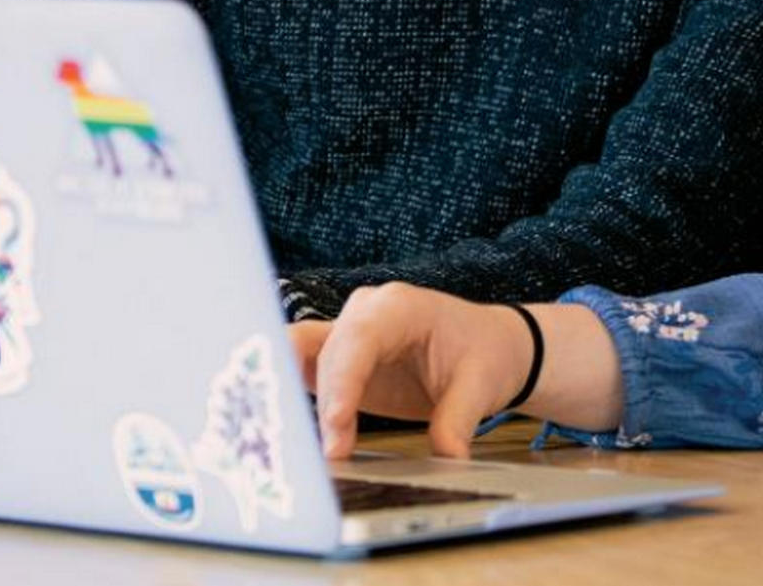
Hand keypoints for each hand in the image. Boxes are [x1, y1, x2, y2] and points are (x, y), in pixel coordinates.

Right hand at [288, 282, 536, 460]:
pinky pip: (298, 369)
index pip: (360, 339)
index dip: (342, 381)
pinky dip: (284, 395)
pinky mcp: (338, 360)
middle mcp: (366, 312)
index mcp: (401, 306)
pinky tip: (274, 427)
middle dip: (322, 405)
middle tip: (325, 456)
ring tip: (283, 445)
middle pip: (328, 355)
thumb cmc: (485, 354)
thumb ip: (458, 418)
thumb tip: (448, 456)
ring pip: (301, 361)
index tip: (335, 426)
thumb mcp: (481, 384)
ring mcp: (347, 333)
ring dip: (290, 398)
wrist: (489, 346)